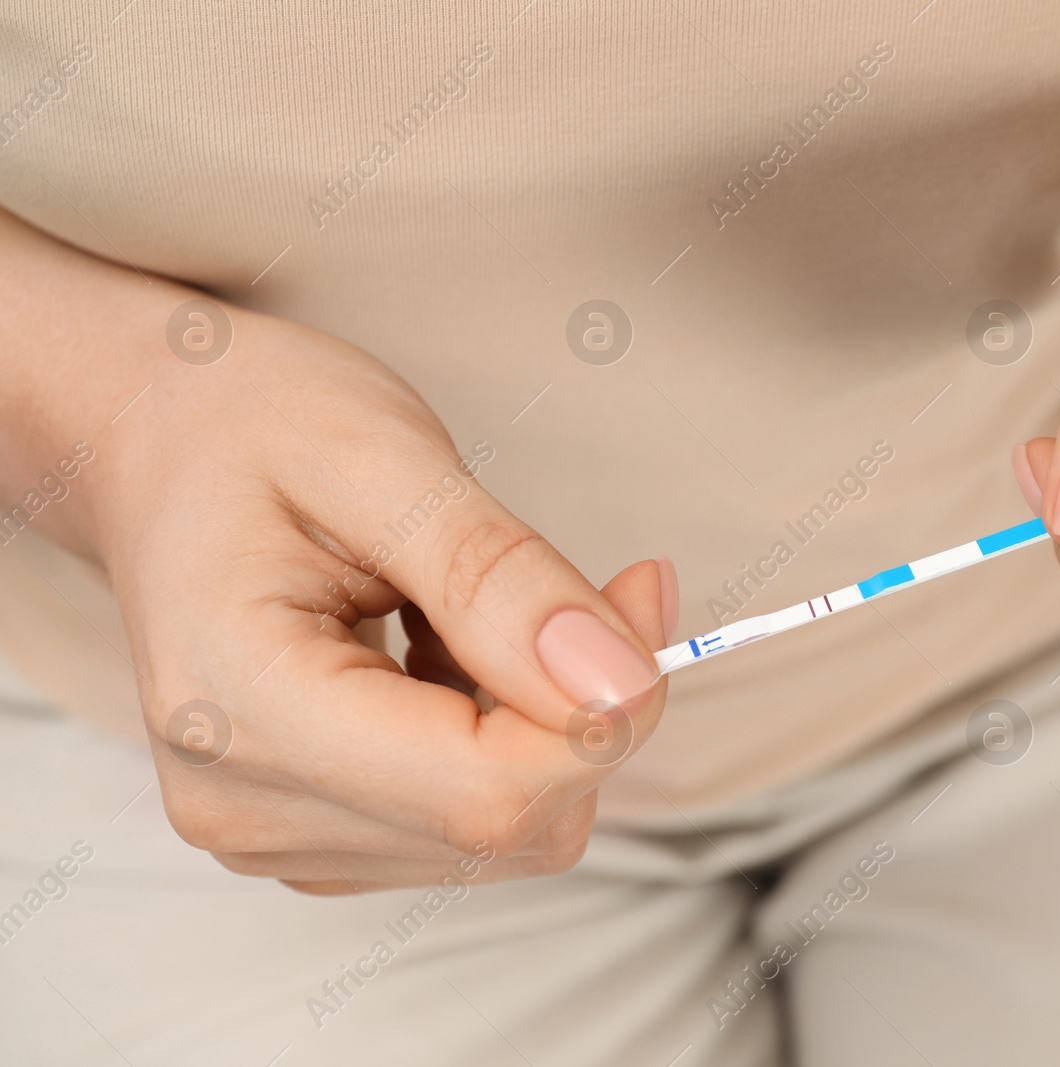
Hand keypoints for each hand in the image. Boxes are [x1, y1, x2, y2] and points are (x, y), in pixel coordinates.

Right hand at [94, 307, 673, 892]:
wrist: (153, 445)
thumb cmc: (246, 427)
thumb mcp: (383, 458)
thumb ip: (501, 578)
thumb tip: (621, 680)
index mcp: (240, 708)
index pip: (486, 792)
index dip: (604, 711)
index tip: (644, 592)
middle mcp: (245, 804)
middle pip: (507, 825)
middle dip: (588, 708)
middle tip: (597, 583)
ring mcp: (274, 833)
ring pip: (506, 832)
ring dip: (545, 720)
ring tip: (476, 606)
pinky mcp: (315, 832)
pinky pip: (472, 821)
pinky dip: (507, 737)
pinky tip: (454, 652)